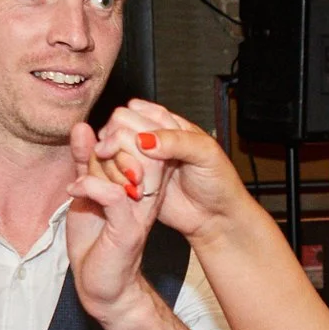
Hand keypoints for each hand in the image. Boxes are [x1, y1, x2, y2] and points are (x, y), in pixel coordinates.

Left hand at [65, 119, 170, 326]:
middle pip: (144, 146)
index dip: (119, 129)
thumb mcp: (87, 190)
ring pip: (134, 167)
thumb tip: (82, 127)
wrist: (100, 284)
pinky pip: (114, 195)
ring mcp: (140, 210)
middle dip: (113, 140)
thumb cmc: (96, 239)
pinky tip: (75, 188)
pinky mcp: (127, 229)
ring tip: (82, 170)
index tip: (95, 139)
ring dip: (102, 162)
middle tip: (90, 152)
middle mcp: (148, 193)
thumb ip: (85, 160)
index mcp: (143, 181)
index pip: (143, 138)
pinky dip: (90, 185)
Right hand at [87, 101, 255, 242]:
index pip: (134, 111)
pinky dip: (115, 180)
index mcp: (168, 124)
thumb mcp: (206, 153)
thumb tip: (144, 139)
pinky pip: (112, 175)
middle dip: (121, 146)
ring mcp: (140, 162)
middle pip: (116, 129)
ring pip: (109, 151)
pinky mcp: (134, 183)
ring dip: (117, 165)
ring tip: (137, 181)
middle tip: (138, 167)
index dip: (130, 125)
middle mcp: (150, 140)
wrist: (216, 217)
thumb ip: (176, 140)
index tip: (138, 144)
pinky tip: (131, 189)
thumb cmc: (218, 182)